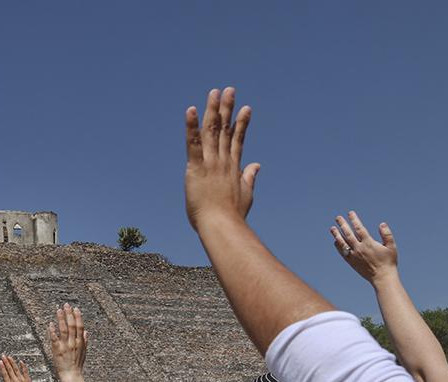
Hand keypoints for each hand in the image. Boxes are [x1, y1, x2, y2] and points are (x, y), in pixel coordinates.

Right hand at [0, 355, 36, 381]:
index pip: (4, 373)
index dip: (2, 367)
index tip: (0, 361)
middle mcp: (14, 381)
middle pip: (9, 369)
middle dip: (6, 361)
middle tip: (3, 356)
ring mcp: (21, 380)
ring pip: (16, 368)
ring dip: (12, 362)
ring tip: (9, 357)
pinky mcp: (27, 380)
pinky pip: (25, 371)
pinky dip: (23, 366)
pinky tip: (21, 362)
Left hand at [49, 304, 87, 381]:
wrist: (71, 375)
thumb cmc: (76, 365)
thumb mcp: (84, 353)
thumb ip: (85, 341)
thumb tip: (86, 331)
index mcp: (80, 342)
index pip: (80, 327)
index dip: (78, 317)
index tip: (76, 309)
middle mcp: (73, 342)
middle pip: (72, 326)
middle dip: (69, 314)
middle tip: (66, 305)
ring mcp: (65, 346)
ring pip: (64, 329)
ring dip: (61, 319)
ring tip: (58, 310)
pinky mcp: (57, 350)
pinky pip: (54, 339)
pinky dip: (53, 331)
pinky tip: (51, 324)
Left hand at [184, 87, 260, 229]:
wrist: (222, 225)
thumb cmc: (232, 216)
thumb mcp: (246, 194)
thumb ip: (250, 177)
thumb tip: (257, 164)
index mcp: (233, 167)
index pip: (238, 140)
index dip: (241, 123)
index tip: (246, 108)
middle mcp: (223, 160)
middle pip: (225, 129)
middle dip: (227, 108)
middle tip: (229, 90)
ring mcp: (211, 162)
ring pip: (211, 130)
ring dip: (212, 109)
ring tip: (214, 92)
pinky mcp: (197, 167)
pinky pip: (193, 143)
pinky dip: (191, 126)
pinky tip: (190, 109)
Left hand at [330, 211, 397, 284]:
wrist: (382, 277)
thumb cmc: (389, 261)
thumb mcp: (392, 247)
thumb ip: (387, 234)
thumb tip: (382, 224)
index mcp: (369, 243)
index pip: (359, 228)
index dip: (354, 220)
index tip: (350, 213)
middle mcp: (359, 248)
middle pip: (348, 234)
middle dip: (343, 224)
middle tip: (338, 217)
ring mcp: (354, 255)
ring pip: (343, 243)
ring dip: (337, 235)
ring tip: (332, 228)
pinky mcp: (351, 262)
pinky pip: (342, 252)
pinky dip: (338, 246)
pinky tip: (335, 241)